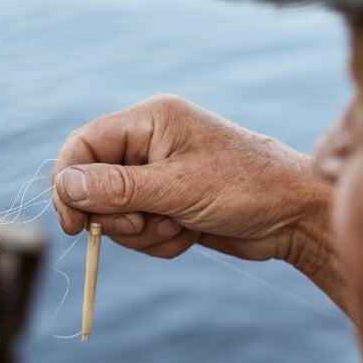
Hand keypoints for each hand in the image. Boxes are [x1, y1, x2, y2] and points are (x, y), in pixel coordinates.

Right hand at [52, 95, 346, 309]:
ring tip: (181, 226)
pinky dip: (160, 241)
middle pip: (95, 187)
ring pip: (116, 216)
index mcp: (149, 121)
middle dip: (120, 216)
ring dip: (144, 232)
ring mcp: (159, 176)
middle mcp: (149, 144)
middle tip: (150, 222)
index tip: (75, 224)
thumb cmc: (246, 187)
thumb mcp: (177, 188)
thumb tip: (67, 186)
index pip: (83, 145)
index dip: (70, 183)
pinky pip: (140, 232)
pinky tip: (191, 234)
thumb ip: (118, 188)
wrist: (295, 216)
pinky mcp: (169, 205)